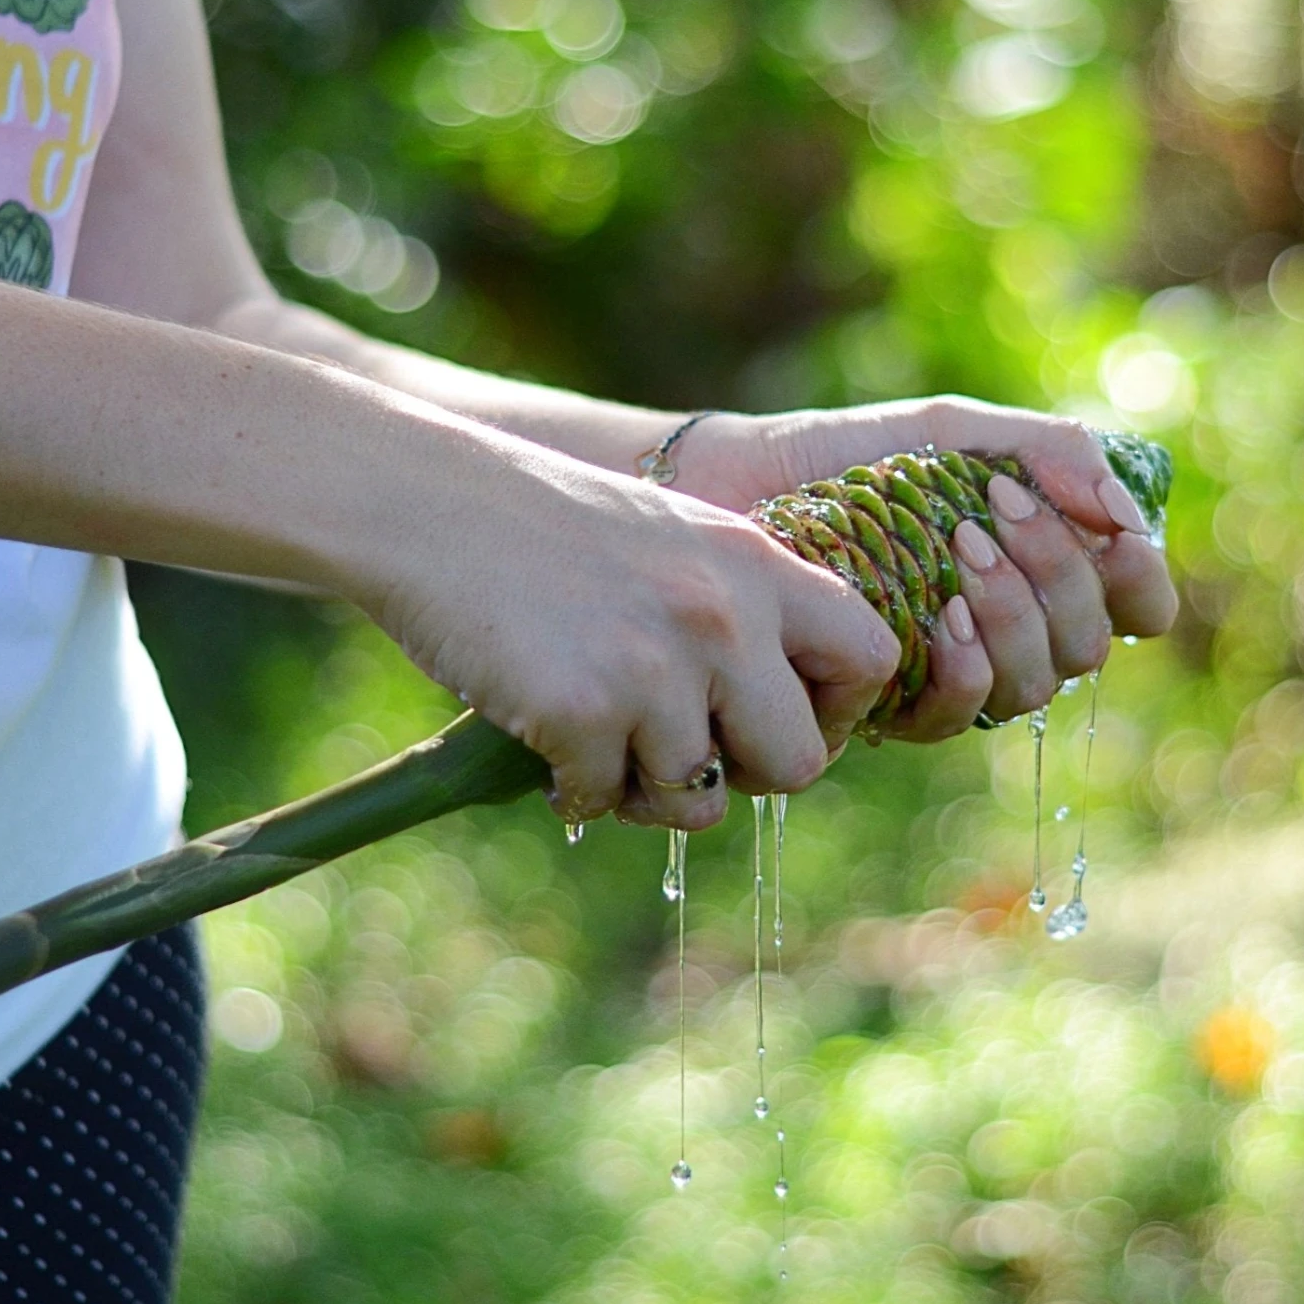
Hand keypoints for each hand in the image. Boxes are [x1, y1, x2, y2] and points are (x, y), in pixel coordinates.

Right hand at [368, 426, 897, 830]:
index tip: (779, 715)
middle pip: (798, 763)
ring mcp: (653, 667)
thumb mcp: (677, 539)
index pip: (872, 659)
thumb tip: (790, 721)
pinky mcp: (581, 711)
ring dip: (646, 788)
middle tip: (687, 749)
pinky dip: (572, 785)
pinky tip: (542, 729)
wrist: (430, 503)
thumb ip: (743, 610)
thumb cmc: (551, 527)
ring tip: (598, 734)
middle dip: (745, 774)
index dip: (836, 710)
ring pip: (699, 801)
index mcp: (758, 566)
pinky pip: (604, 800)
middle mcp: (722, 617)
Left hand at [674, 397, 1177, 731]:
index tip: (1121, 542)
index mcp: (1035, 569)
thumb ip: (1048, 451)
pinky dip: (967, 666)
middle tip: (1003, 511)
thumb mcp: (952, 432)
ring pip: (1036, 685)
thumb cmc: (845, 459)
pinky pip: (961, 714)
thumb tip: (1127, 511)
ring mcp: (947, 674)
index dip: (1141, 584)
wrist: (737, 486)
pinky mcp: (888, 706)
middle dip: (1063, 578)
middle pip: (1087, 644)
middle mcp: (1003, 632)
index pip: (1129, 604)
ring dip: (1017, 617)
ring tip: (963, 548)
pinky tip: (943, 618)